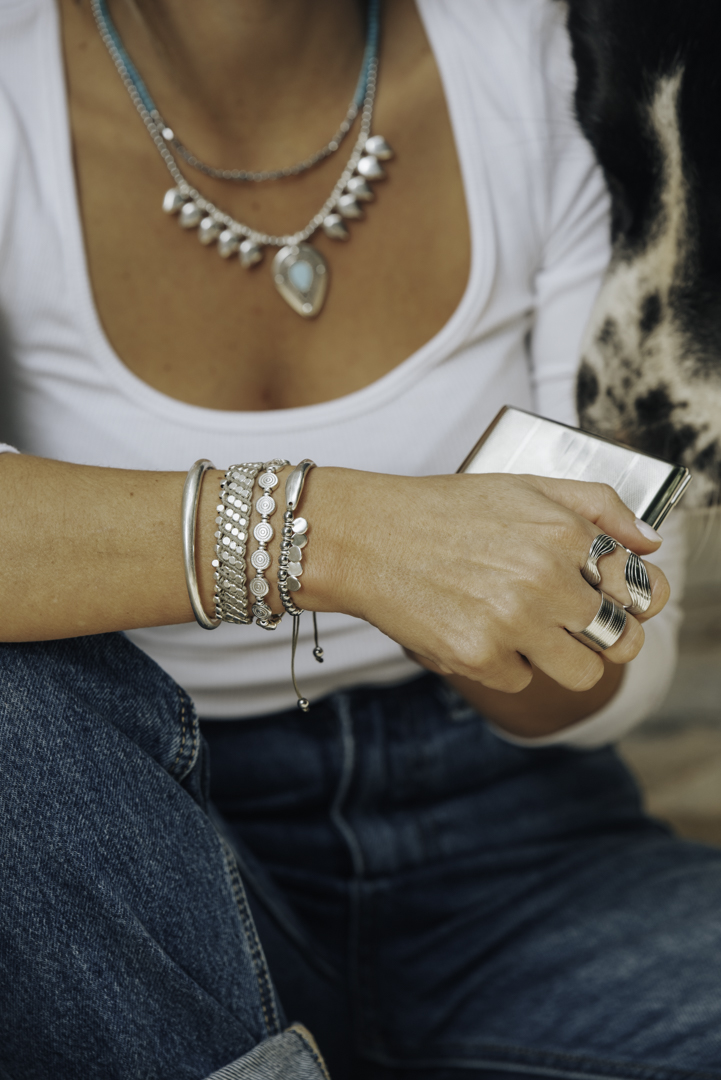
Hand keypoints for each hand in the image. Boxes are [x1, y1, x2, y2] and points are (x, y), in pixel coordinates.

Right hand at [303, 469, 668, 693]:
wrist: (365, 536)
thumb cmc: (445, 511)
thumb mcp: (526, 487)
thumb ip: (598, 507)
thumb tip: (649, 542)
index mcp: (566, 533)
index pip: (643, 589)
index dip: (635, 600)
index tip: (615, 601)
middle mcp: (546, 579)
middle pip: (621, 640)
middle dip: (604, 636)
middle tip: (573, 625)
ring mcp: (513, 623)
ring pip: (582, 674)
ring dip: (561, 658)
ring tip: (526, 631)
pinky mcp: (478, 658)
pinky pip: (521, 681)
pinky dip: (504, 663)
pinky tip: (476, 627)